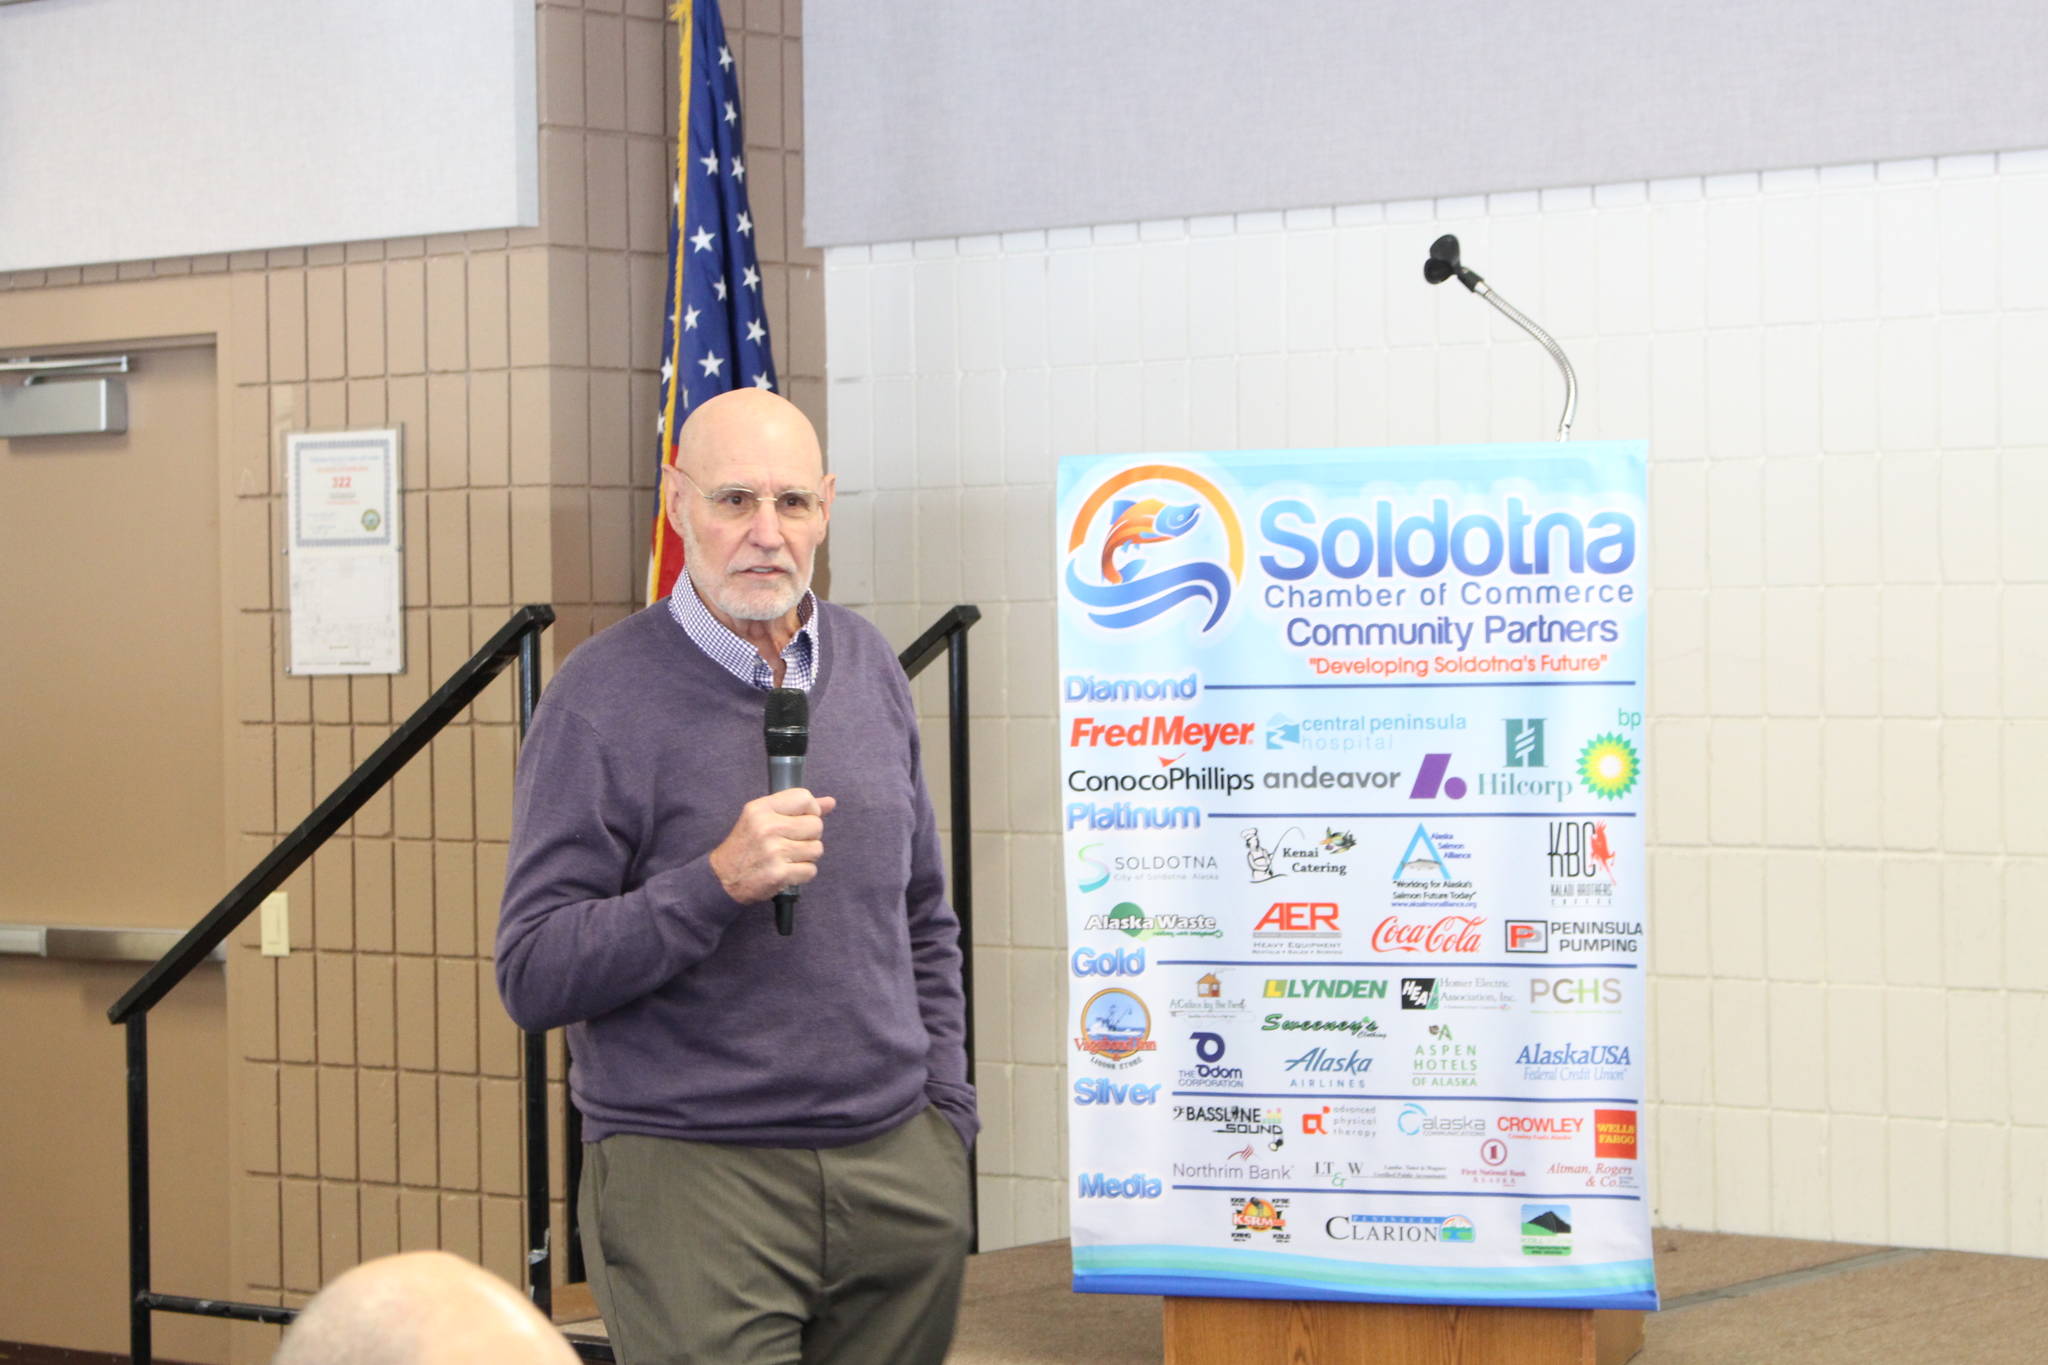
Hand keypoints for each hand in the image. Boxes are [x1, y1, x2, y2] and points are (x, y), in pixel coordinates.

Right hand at [708, 788, 836, 904]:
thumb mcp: (763, 818)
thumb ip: (797, 808)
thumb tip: (831, 802)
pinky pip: (811, 870)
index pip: (804, 798)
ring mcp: (774, 851)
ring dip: (807, 856)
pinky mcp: (779, 874)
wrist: (721, 878)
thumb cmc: (746, 845)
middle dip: (810, 836)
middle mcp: (767, 827)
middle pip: (816, 825)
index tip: (802, 820)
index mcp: (761, 809)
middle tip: (792, 843)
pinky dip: (802, 874)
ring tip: (788, 858)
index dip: (810, 810)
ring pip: (817, 849)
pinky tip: (786, 871)